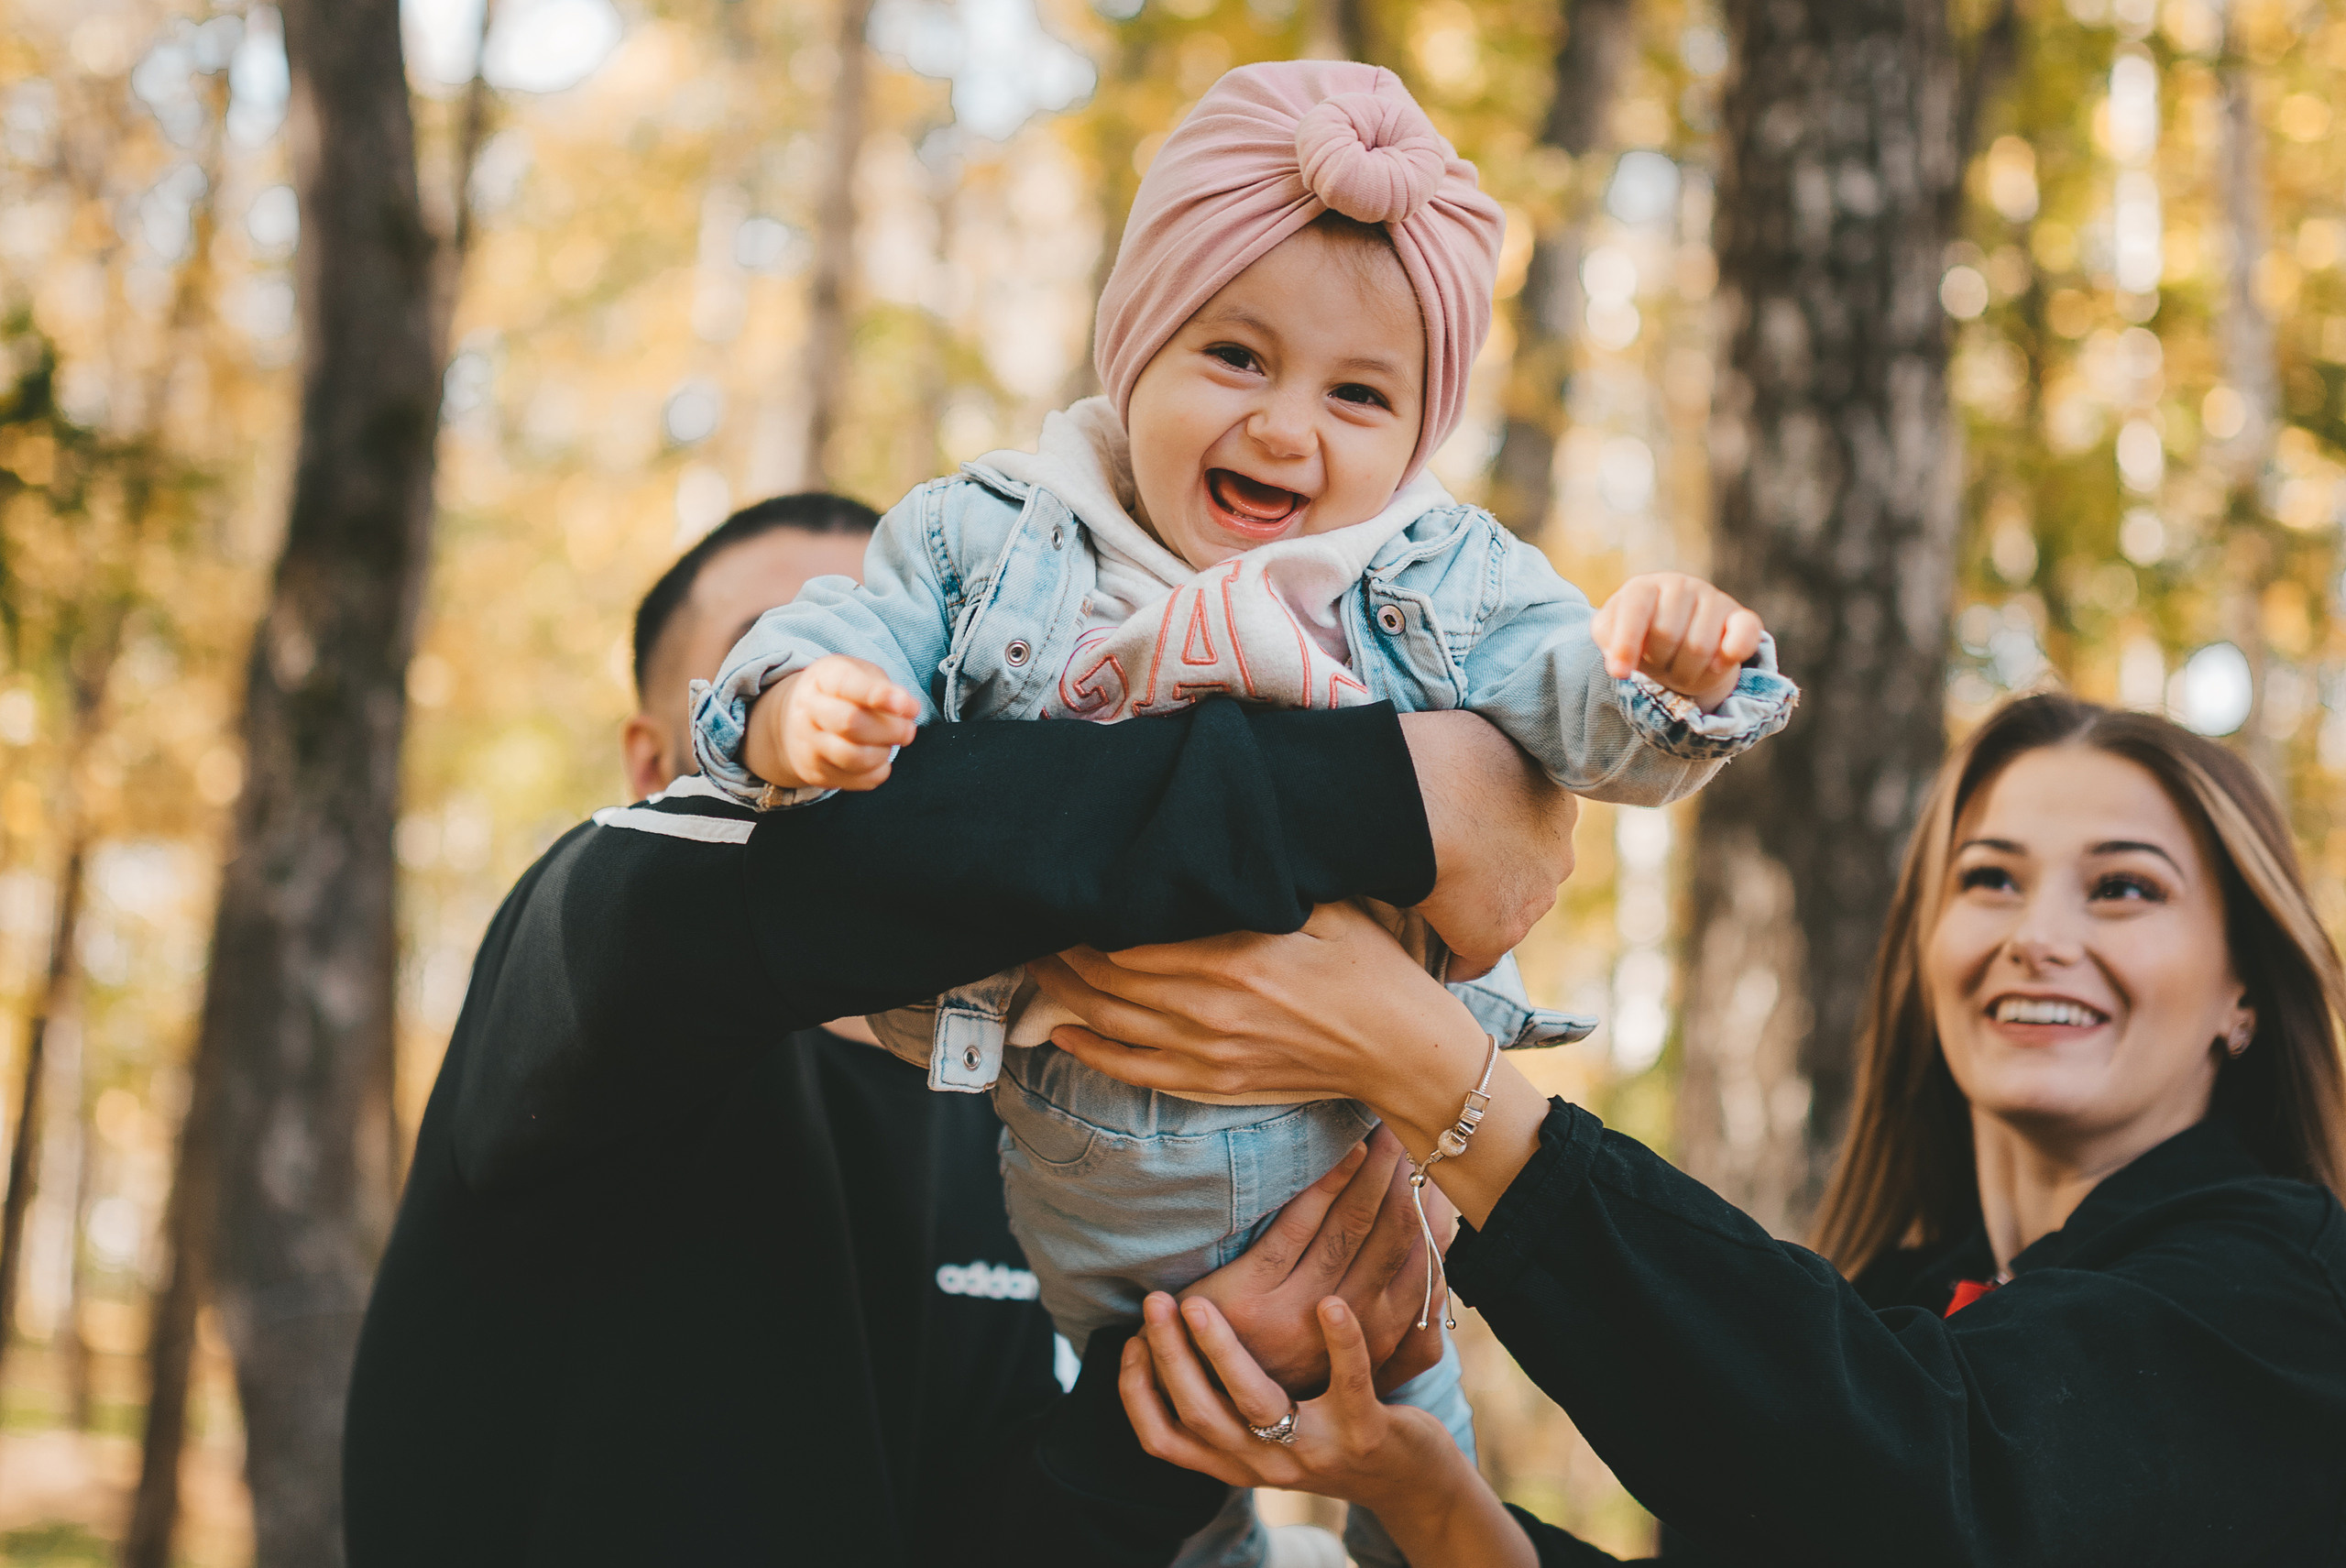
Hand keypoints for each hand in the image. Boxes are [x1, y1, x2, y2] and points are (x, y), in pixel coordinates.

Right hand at [746, 655, 918, 791]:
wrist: (795, 720)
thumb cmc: (842, 693)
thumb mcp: (861, 675)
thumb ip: (885, 687)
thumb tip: (910, 708)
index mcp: (822, 678)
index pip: (847, 685)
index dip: (879, 695)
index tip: (907, 706)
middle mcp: (808, 710)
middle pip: (850, 723)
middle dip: (891, 729)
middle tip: (909, 729)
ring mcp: (808, 745)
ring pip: (854, 757)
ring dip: (884, 752)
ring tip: (890, 743)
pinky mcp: (816, 773)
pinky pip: (859, 780)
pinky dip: (879, 771)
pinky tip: (878, 759)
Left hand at [1030, 902, 1470, 1105]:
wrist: (1403, 1049)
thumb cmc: (1370, 969)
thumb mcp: (1324, 907)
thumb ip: (1260, 882)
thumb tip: (1205, 850)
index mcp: (1232, 957)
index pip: (1129, 935)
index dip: (1085, 918)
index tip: (1061, 894)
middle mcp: (1208, 1009)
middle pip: (1106, 977)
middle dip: (1060, 952)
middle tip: (1030, 926)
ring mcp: (1208, 1053)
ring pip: (1109, 1023)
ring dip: (1063, 996)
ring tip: (1035, 968)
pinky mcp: (1214, 1084)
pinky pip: (1133, 1071)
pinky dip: (1090, 1052)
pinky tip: (1063, 1034)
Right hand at [1120, 1294, 1535, 1565]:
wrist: (1411, 1484)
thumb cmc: (1328, 1437)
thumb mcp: (1266, 1435)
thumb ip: (1225, 1403)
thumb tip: (1165, 1339)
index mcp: (1236, 1462)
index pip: (1165, 1442)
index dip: (1137, 1393)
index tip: (1128, 1340)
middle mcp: (1267, 1463)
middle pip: (1200, 1415)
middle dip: (1170, 1356)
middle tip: (1156, 1302)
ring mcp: (1317, 1450)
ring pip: (1255, 1403)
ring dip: (1223, 1351)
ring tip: (1200, 1304)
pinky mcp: (1367, 1434)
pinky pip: (1349, 1383)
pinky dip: (1339, 1341)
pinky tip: (1327, 1302)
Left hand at [1180, 1128, 1450, 1397]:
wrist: (1202, 1394)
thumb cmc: (1283, 1360)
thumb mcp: (1350, 1350)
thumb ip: (1395, 1307)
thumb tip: (1439, 1240)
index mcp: (1375, 1340)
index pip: (1422, 1265)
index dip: (1436, 1213)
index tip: (1442, 1167)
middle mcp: (1343, 1326)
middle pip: (1393, 1240)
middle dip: (1408, 1182)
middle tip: (1416, 1132)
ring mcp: (1295, 1312)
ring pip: (1351, 1228)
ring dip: (1375, 1174)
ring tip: (1387, 1131)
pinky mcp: (1249, 1297)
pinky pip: (1298, 1229)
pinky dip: (1328, 1186)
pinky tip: (1348, 1152)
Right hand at [1395, 711, 1577, 980]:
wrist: (1417, 799)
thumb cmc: (1435, 753)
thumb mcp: (1476, 736)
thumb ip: (1486, 758)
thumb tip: (1469, 759)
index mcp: (1558, 800)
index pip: (1535, 823)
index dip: (1500, 826)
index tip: (1468, 824)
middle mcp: (1559, 851)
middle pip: (1529, 870)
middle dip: (1498, 869)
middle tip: (1449, 858)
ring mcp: (1533, 897)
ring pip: (1507, 911)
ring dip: (1477, 909)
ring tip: (1431, 898)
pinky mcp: (1499, 935)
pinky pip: (1474, 956)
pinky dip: (1454, 954)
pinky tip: (1427, 943)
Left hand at [1591, 573, 1762, 711]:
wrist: (1678, 646)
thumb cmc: (1640, 641)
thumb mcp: (1612, 636)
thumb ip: (1607, 636)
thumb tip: (1619, 657)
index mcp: (1643, 587)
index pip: (1635, 609)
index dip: (1626, 643)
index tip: (1619, 673)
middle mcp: (1681, 585)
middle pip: (1667, 634)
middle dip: (1658, 663)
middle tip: (1658, 665)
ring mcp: (1714, 598)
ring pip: (1699, 647)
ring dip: (1685, 672)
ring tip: (1679, 668)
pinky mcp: (1743, 618)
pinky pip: (1743, 636)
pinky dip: (1731, 655)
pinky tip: (1717, 666)